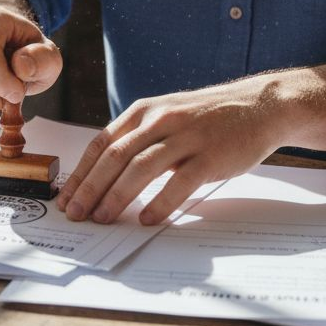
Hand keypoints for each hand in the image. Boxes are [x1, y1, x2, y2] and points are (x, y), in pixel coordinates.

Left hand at [56, 78, 290, 224]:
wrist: (259, 106)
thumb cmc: (207, 118)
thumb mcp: (166, 116)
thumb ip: (138, 139)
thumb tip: (104, 176)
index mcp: (143, 111)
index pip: (102, 143)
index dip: (81, 172)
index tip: (66, 197)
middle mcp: (160, 120)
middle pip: (115, 157)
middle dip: (90, 188)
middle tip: (75, 214)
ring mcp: (186, 136)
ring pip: (141, 167)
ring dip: (117, 196)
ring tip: (102, 219)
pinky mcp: (210, 155)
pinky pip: (179, 182)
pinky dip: (160, 202)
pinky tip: (147, 219)